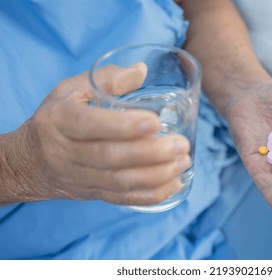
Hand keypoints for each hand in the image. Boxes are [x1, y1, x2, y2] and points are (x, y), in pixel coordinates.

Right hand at [4, 63, 190, 205]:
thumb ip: (106, 79)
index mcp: (60, 121)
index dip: (124, 126)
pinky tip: (175, 184)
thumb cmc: (55, 119)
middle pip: (111, 157)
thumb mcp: (70, 90)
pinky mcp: (94, 194)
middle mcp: (67, 152)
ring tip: (183, 162)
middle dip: (151, 153)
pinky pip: (123, 199)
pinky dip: (152, 195)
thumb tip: (142, 70)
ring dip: (157, 175)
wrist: (30, 163)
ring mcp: (81, 177)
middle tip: (181, 145)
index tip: (156, 122)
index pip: (90, 125)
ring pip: (120, 182)